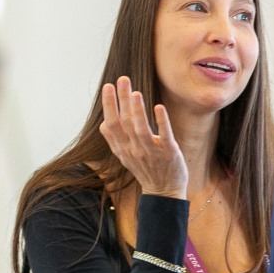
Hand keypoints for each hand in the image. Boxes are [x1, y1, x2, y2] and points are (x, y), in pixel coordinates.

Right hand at [99, 77, 187, 197]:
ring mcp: (151, 152)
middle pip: (124, 123)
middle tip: (121, 80)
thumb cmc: (146, 170)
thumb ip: (115, 140)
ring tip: (134, 92)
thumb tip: (104, 122)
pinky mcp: (169, 153)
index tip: (108, 86)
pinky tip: (158, 107)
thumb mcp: (125, 157)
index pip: (111, 125)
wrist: (164, 192)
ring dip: (137, 111)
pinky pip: (164, 136)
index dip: (109, 106)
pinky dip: (161, 122)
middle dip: (121, 100)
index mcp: (123, 149)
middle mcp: (134, 150)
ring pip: (141, 130)